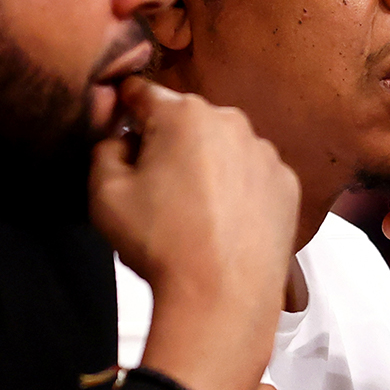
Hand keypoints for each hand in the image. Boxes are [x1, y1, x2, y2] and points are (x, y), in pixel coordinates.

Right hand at [91, 77, 299, 389]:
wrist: (223, 297)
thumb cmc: (160, 244)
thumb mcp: (104, 193)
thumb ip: (105, 148)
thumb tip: (121, 137)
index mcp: (183, 114)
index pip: (142, 93)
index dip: (124, 109)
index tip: (119, 129)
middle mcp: (230, 121)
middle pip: (186, 120)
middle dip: (167, 142)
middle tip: (153, 187)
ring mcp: (264, 153)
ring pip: (222, 146)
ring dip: (205, 165)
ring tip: (191, 212)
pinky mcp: (286, 184)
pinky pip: (251, 175)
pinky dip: (237, 189)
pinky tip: (222, 222)